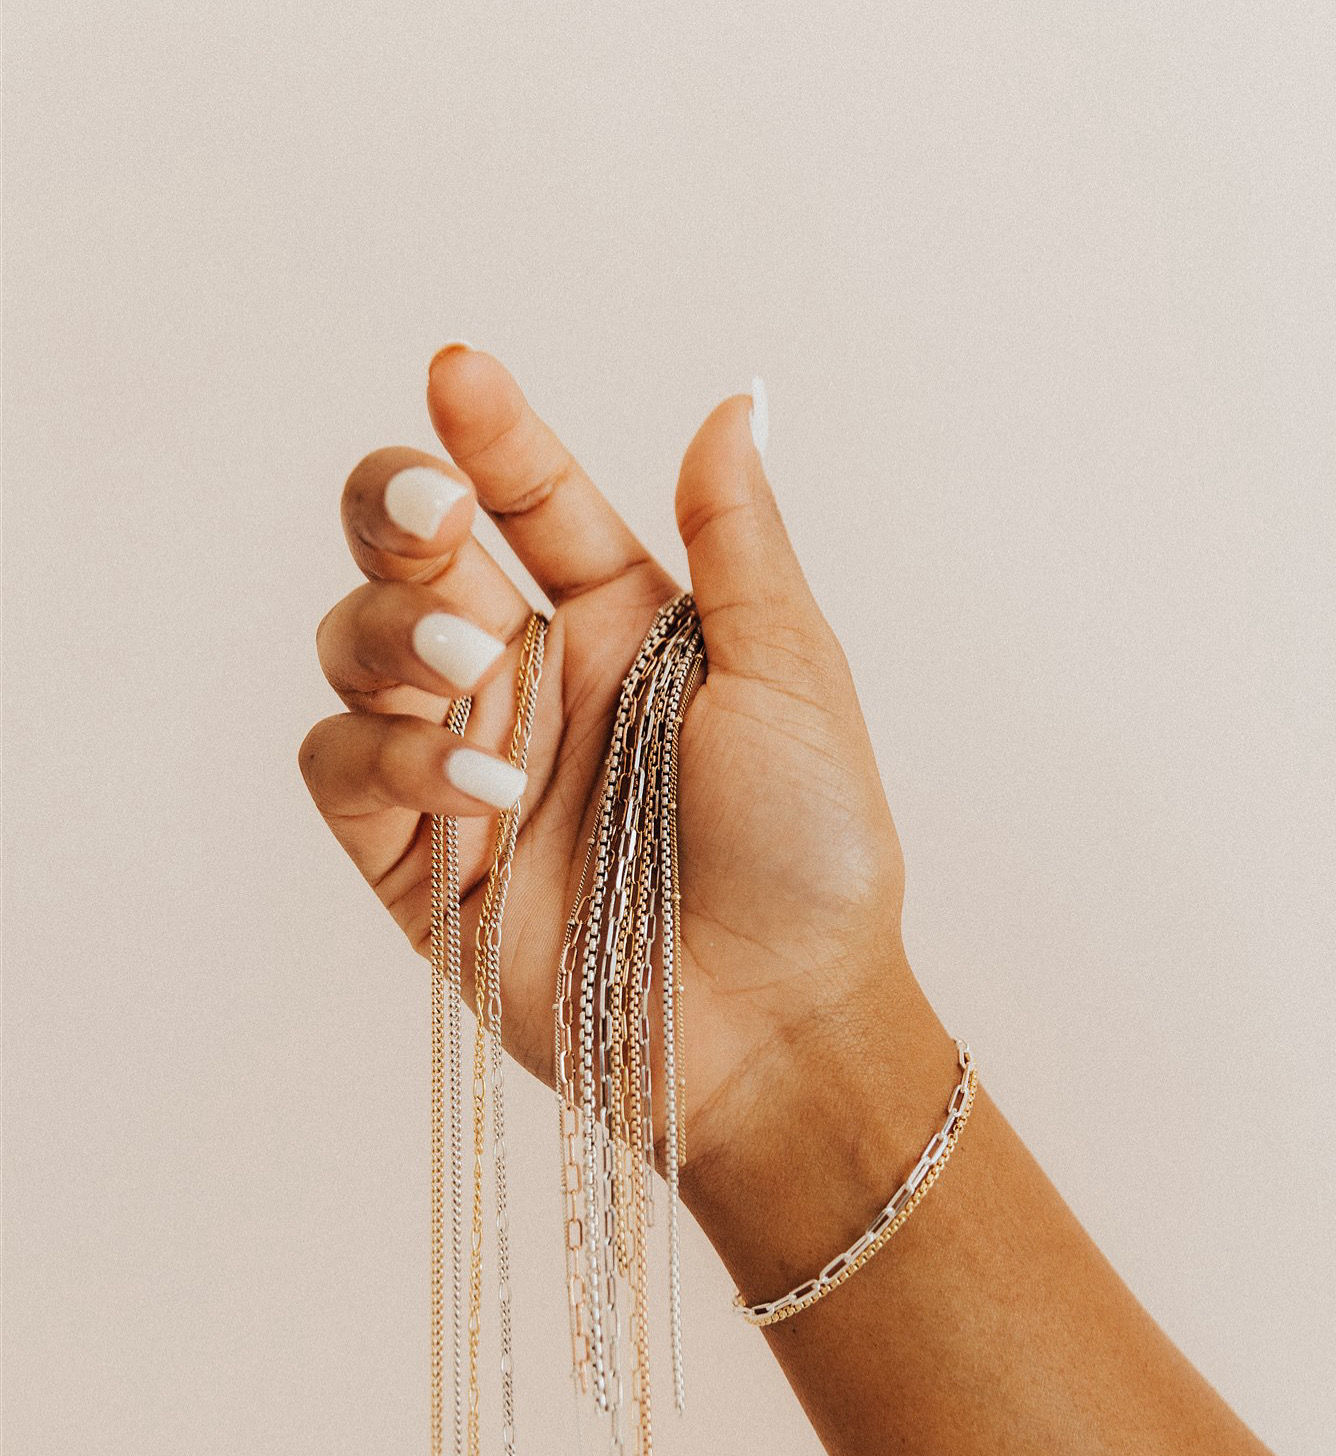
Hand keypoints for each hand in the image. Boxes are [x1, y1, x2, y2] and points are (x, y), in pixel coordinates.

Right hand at [299, 347, 937, 1204]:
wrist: (781, 1021)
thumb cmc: (811, 849)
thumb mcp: (791, 674)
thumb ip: (738, 538)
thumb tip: (733, 401)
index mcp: (620, 622)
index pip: (529, 499)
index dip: (489, 432)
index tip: (460, 373)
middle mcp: (532, 679)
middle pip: (408, 554)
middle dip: (397, 510)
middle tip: (435, 516)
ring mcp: (467, 762)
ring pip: (355, 646)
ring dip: (393, 629)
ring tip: (475, 662)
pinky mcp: (418, 860)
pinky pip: (344, 767)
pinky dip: (391, 754)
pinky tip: (482, 783)